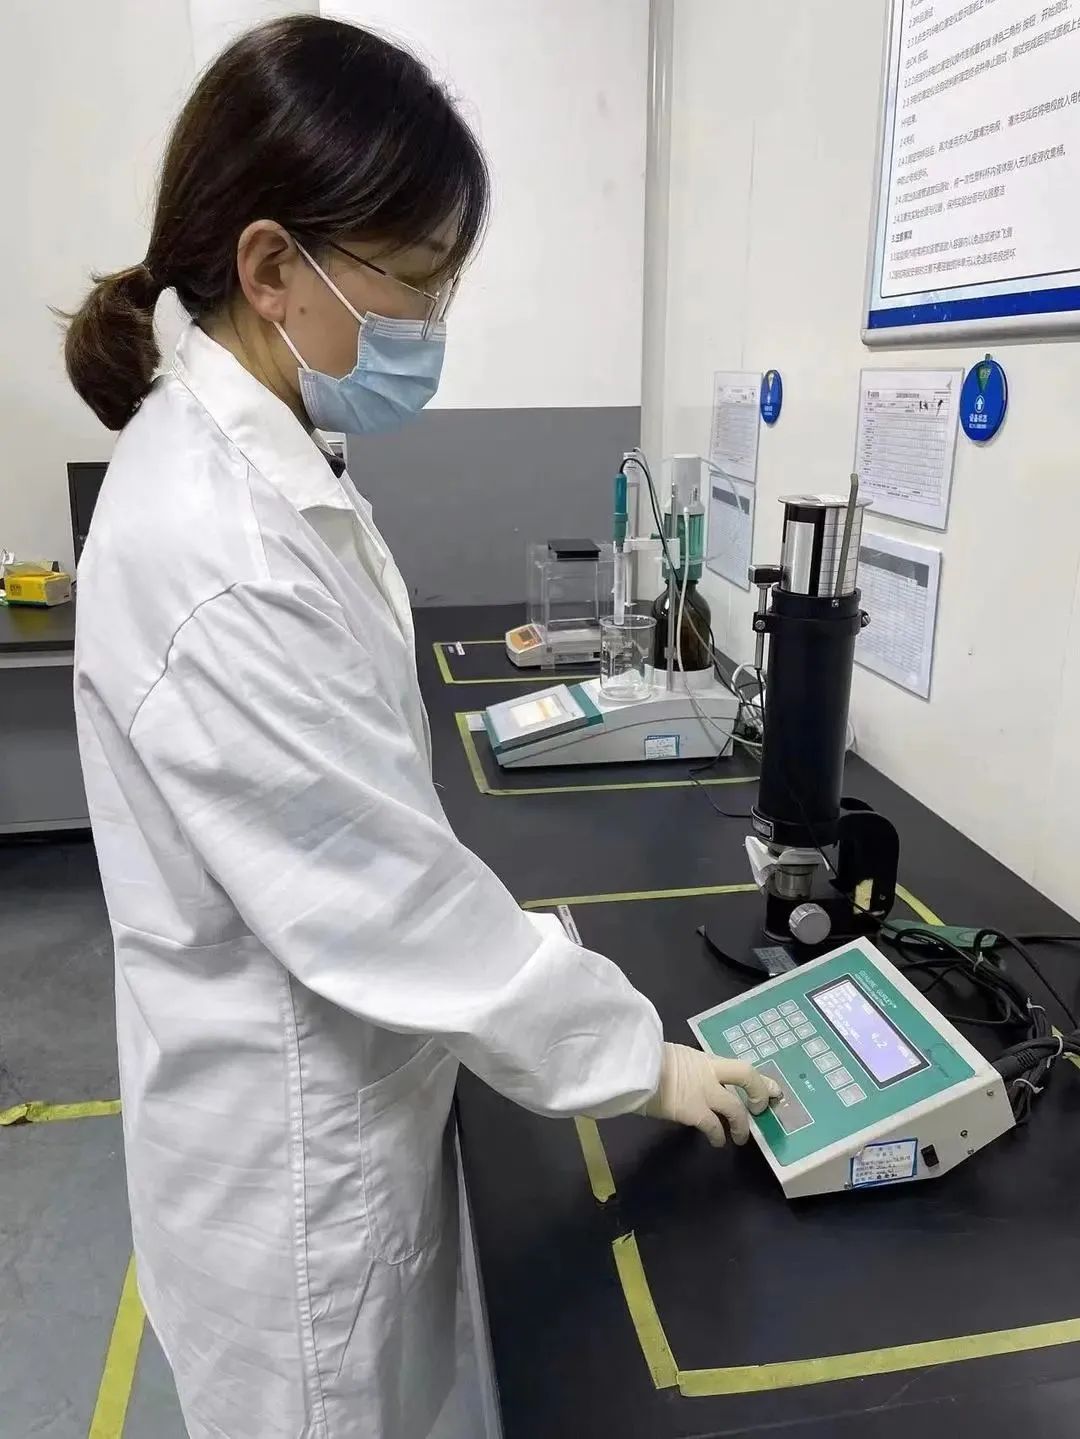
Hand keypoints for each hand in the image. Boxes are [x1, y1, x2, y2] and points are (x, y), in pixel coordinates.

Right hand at [642, 1042, 781, 1147]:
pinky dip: (718, 1135)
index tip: (770, 1086)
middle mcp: (708, 1072)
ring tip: (740, 1137)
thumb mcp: (668, 1057)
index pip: (736, 1066)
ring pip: (735, 1108)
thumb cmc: (642, 1059)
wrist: (629, 1067)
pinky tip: (717, 1142)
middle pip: (746, 1075)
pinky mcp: (693, 1110)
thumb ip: (684, 1068)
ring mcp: (703, 1091)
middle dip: (760, 1090)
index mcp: (702, 1059)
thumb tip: (685, 1078)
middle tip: (763, 1106)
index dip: (757, 1077)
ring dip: (742, 1125)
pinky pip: (713, 1126)